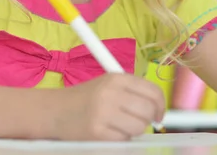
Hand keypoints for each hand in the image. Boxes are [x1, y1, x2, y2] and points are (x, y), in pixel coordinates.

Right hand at [51, 73, 165, 140]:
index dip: (161, 105)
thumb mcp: (108, 85)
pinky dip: (120, 138)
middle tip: (140, 121)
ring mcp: (103, 112)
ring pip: (139, 126)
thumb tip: (158, 108)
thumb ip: (133, 92)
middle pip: (148, 110)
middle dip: (148, 119)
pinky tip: (109, 131)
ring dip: (134, 130)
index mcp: (117, 78)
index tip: (159, 114)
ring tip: (121, 126)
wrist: (55, 110)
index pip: (152, 91)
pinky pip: (123, 138)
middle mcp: (111, 93)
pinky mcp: (96, 131)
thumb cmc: (86, 98)